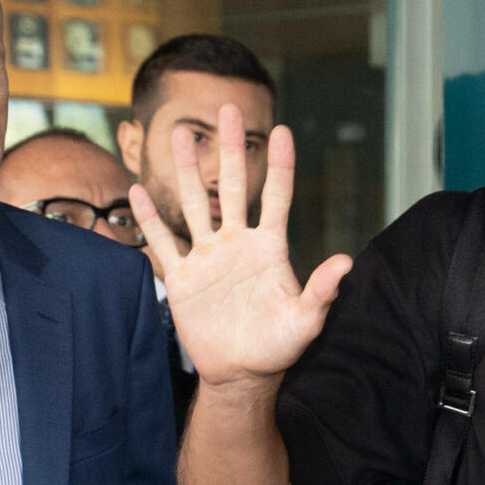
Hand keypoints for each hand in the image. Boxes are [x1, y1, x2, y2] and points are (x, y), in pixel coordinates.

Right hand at [134, 104, 352, 388]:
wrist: (241, 375)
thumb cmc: (278, 348)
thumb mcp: (305, 321)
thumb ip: (322, 291)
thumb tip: (347, 262)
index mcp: (269, 248)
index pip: (276, 197)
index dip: (280, 165)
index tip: (282, 130)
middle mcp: (237, 244)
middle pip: (231, 186)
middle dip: (229, 149)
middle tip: (226, 108)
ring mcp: (207, 258)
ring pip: (193, 205)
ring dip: (185, 170)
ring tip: (180, 134)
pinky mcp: (182, 279)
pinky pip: (162, 243)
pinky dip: (149, 220)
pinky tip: (138, 191)